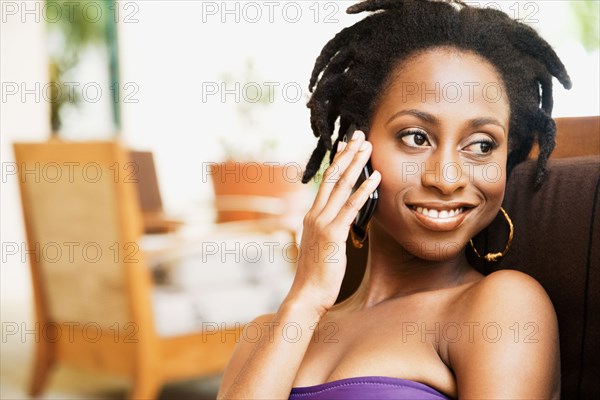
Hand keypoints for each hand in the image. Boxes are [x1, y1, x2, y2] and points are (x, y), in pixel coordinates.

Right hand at [285, 130, 380, 315]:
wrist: (306, 295)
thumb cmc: (316, 275)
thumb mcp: (322, 248)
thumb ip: (330, 231)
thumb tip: (342, 223)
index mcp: (311, 216)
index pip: (325, 183)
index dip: (337, 162)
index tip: (345, 146)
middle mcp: (314, 215)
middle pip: (332, 177)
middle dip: (347, 154)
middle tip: (359, 135)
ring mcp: (322, 223)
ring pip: (341, 187)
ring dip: (356, 165)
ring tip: (368, 147)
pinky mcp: (333, 234)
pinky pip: (350, 208)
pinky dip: (364, 191)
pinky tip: (375, 178)